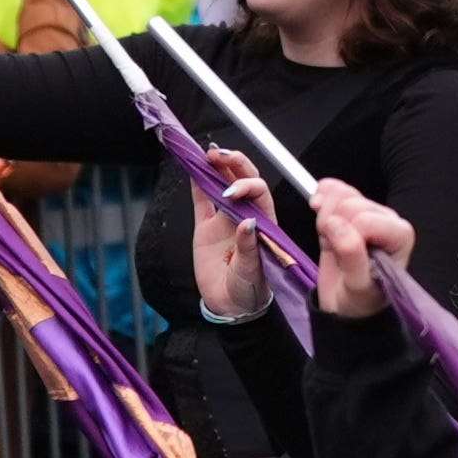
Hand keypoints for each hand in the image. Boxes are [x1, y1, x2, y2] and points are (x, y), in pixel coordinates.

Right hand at [185, 148, 273, 320]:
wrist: (230, 304)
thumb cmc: (250, 286)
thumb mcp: (252, 269)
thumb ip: (249, 246)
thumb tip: (248, 222)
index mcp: (263, 222)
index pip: (259, 193)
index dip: (247, 186)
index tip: (231, 193)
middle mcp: (246, 214)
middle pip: (243, 180)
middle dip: (235, 165)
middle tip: (220, 155)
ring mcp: (225, 219)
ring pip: (222, 185)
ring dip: (217, 168)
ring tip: (208, 154)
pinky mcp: (207, 227)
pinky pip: (201, 200)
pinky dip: (198, 183)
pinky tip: (194, 168)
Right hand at [310, 180, 414, 318]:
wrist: (348, 306)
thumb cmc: (361, 300)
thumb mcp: (358, 287)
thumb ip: (352, 257)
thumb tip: (336, 225)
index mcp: (400, 234)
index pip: (364, 219)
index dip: (346, 238)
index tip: (346, 259)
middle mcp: (387, 218)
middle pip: (350, 203)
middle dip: (334, 228)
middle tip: (336, 253)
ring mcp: (368, 211)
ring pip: (339, 195)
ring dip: (326, 220)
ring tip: (332, 244)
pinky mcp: (349, 209)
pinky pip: (331, 189)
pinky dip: (320, 201)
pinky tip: (320, 218)